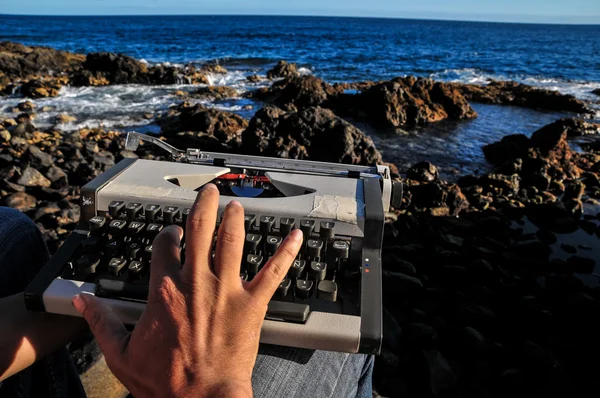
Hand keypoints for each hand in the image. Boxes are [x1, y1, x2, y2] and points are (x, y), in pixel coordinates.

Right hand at [72, 184, 302, 396]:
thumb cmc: (165, 381)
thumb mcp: (121, 353)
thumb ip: (101, 322)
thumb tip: (83, 302)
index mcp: (165, 289)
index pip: (166, 245)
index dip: (169, 233)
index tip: (172, 231)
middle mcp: (196, 282)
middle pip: (201, 230)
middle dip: (204, 206)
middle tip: (210, 193)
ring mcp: (226, 290)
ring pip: (232, 241)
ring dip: (235, 219)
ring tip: (237, 205)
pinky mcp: (252, 304)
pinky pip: (273, 272)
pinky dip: (286, 252)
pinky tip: (296, 236)